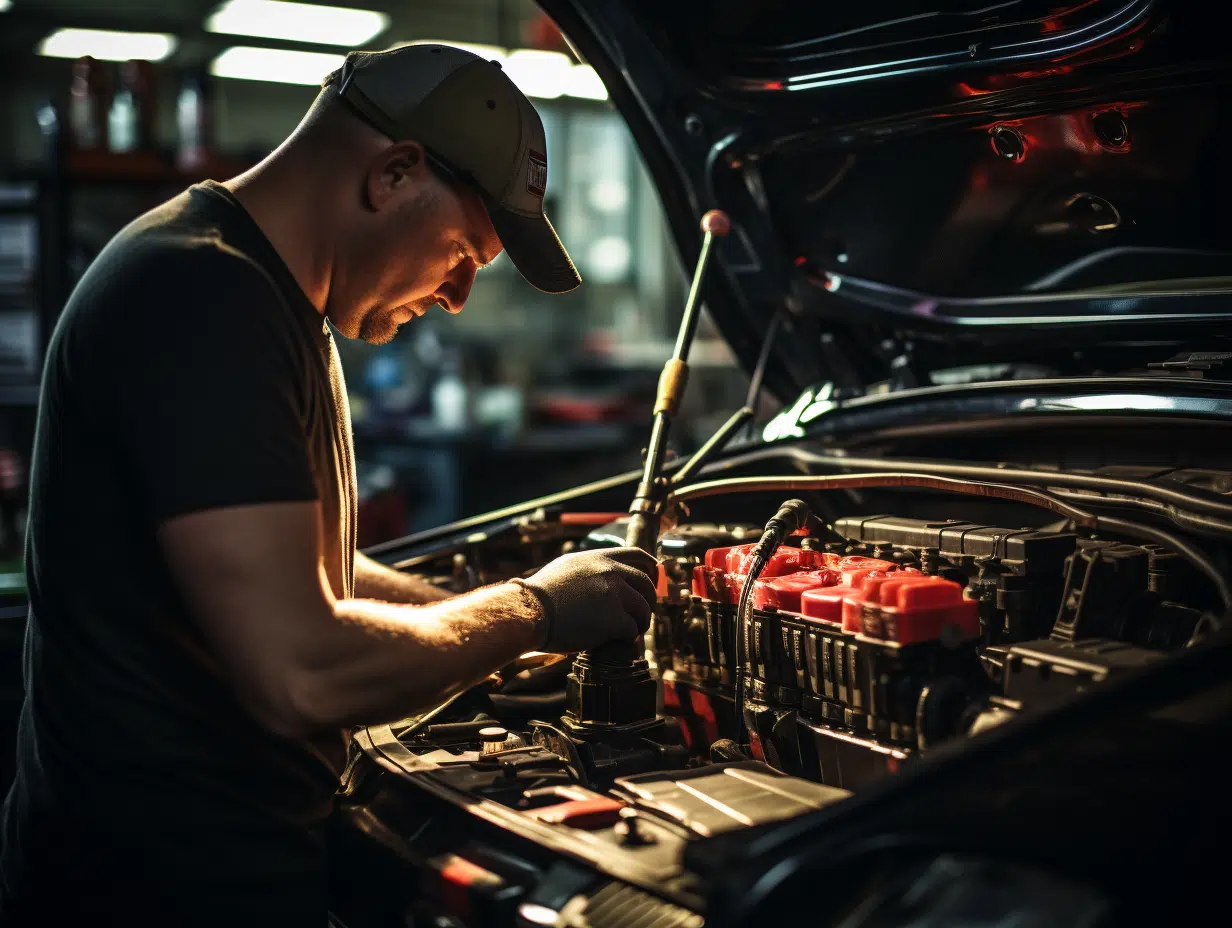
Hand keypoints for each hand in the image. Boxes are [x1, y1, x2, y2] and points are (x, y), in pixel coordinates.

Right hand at [513, 547, 658, 653]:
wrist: (529, 611)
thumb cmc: (539, 596)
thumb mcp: (565, 568)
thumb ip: (588, 569)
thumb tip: (601, 578)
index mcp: (599, 558)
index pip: (637, 554)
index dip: (651, 567)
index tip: (655, 578)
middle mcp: (610, 572)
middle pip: (646, 583)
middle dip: (649, 600)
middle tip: (642, 614)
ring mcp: (613, 594)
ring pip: (643, 609)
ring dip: (641, 622)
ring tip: (631, 631)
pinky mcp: (614, 618)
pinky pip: (632, 629)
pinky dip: (628, 637)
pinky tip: (618, 640)